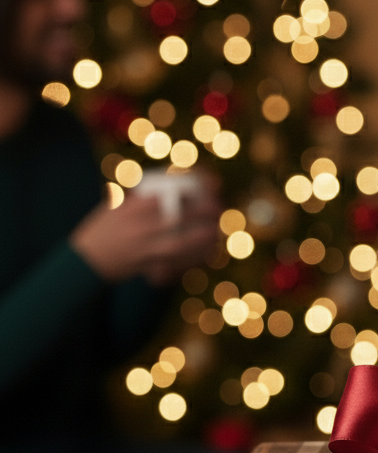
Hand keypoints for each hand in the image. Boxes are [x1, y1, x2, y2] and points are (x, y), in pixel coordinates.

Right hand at [70, 175, 219, 284]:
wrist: (85, 262)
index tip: (200, 187)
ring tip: (217, 231)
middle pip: (175, 220)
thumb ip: (136, 202)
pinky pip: (174, 263)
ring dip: (200, 238)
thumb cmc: (100, 232)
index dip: (183, 192)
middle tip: (218, 207)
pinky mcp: (145, 266)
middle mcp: (137, 229)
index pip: (160, 198)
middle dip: (199, 213)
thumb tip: (161, 193)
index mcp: (129, 210)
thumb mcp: (113, 210)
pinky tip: (206, 255)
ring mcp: (142, 248)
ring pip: (178, 244)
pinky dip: (191, 259)